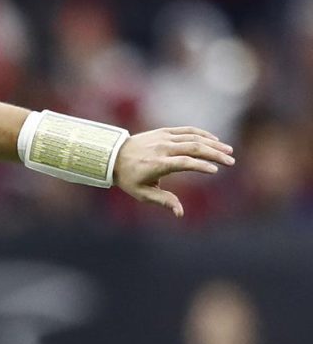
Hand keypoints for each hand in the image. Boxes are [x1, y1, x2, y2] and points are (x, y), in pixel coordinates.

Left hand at [114, 127, 233, 217]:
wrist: (112, 156)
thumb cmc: (129, 178)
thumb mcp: (142, 194)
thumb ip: (163, 201)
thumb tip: (180, 213)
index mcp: (157, 164)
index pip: (184, 163)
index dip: (200, 166)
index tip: (215, 171)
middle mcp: (162, 148)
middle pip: (194, 148)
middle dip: (215, 154)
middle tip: (231, 161)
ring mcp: (164, 138)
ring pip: (194, 137)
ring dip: (213, 144)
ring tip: (229, 151)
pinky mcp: (164, 131)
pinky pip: (187, 130)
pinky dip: (203, 134)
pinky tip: (215, 140)